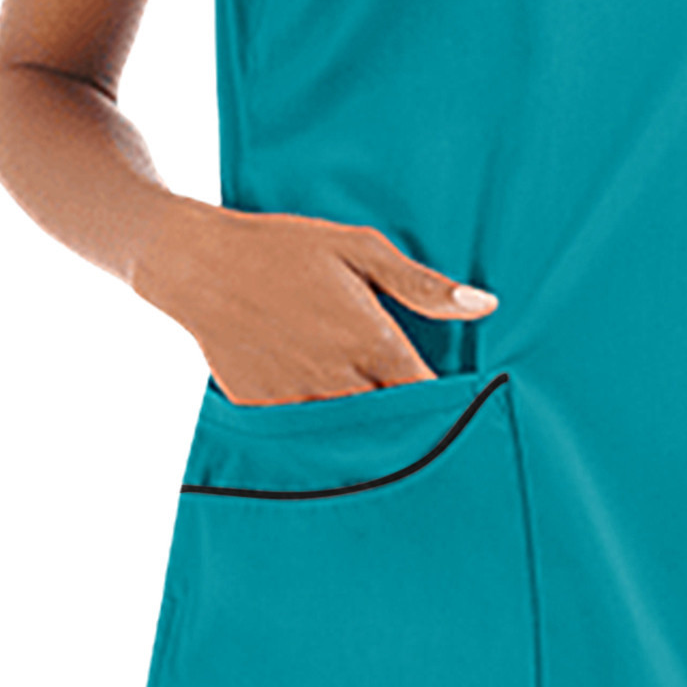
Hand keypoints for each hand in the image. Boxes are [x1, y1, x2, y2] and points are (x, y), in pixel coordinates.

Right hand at [131, 200, 498, 406]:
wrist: (199, 265)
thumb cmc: (286, 248)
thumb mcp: (360, 249)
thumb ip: (423, 285)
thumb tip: (486, 306)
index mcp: (370, 341)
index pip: (429, 397)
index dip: (449, 406)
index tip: (462, 403)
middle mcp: (337, 380)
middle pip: (394, 426)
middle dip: (413, 426)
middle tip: (427, 421)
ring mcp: (297, 402)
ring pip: (351, 438)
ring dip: (369, 434)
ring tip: (386, 428)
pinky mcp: (263, 412)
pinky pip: (306, 437)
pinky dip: (323, 433)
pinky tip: (332, 419)